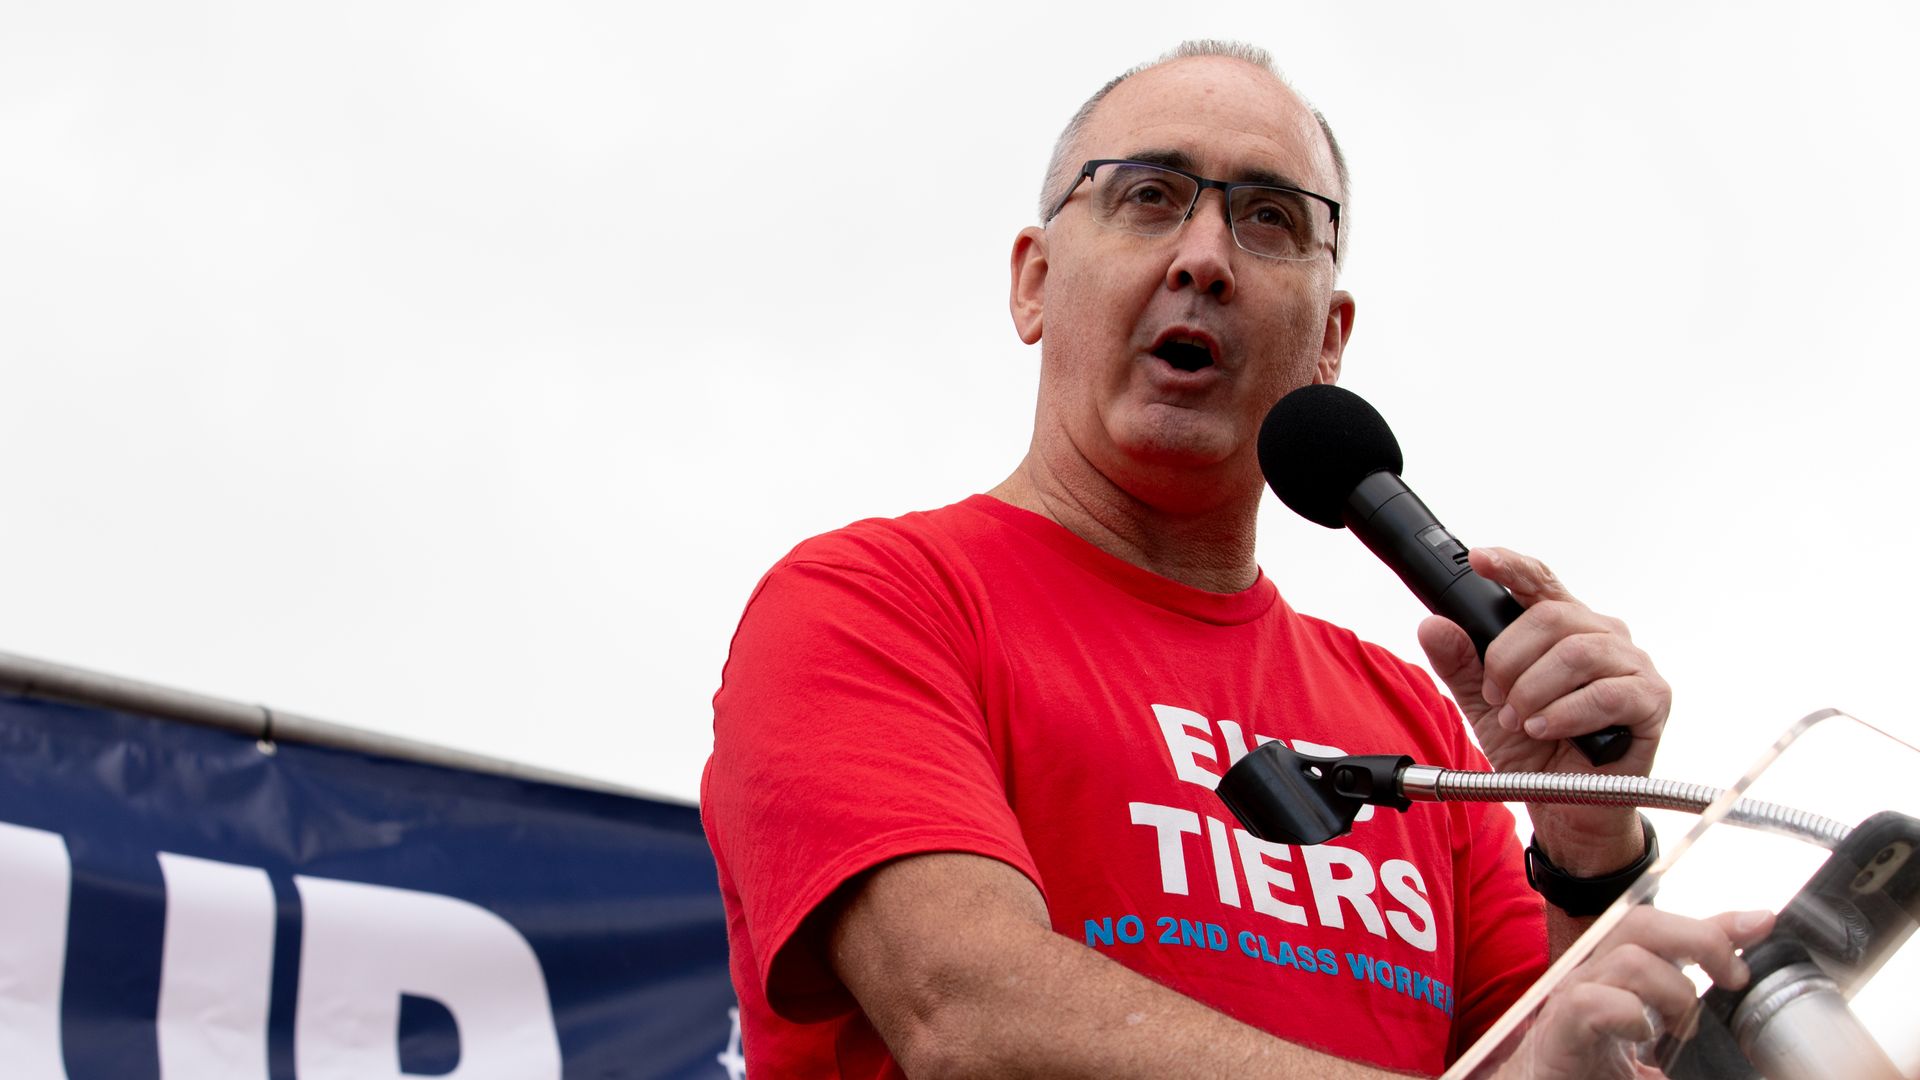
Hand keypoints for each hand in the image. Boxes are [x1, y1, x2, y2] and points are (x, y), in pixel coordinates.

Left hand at [1419, 547, 1670, 867]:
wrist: (1567, 805)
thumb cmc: (1534, 748)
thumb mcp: (1483, 705)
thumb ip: (1459, 665)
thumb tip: (1433, 625)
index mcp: (1563, 627)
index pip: (1539, 582)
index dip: (1511, 566)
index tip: (1479, 559)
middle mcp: (1602, 635)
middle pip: (1549, 618)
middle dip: (1508, 661)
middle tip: (1496, 700)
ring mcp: (1632, 664)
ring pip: (1575, 653)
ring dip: (1532, 691)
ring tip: (1518, 722)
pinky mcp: (1651, 698)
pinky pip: (1605, 693)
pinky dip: (1563, 713)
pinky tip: (1543, 730)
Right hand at [1495, 907, 1773, 1079]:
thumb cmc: (1593, 1071)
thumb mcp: (1658, 1049)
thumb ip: (1687, 1028)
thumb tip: (1742, 1033)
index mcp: (1618, 978)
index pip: (1664, 930)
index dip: (1716, 922)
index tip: (1762, 923)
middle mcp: (1593, 977)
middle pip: (1640, 923)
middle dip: (1698, 938)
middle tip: (1732, 979)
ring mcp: (1571, 999)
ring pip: (1627, 958)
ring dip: (1671, 991)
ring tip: (1680, 1030)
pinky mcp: (1558, 1031)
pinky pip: (1591, 1002)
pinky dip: (1626, 1014)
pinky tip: (1642, 1037)